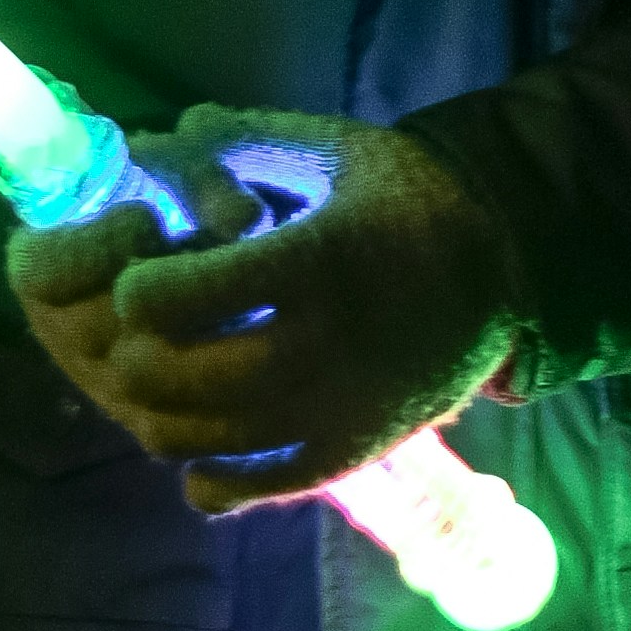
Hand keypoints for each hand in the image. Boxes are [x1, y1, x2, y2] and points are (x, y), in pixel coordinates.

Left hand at [6, 108, 517, 515]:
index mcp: (312, 261)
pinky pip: (238, 488)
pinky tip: (207, 425)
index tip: (146, 269)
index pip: (169, 299)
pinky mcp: (342, 457)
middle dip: (132, 346)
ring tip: (172, 366)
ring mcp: (331, 414)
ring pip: (186, 438)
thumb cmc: (400, 199)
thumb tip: (148, 143)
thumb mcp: (331, 150)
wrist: (499, 273)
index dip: (136, 285)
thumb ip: (238, 142)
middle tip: (146, 326)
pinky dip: (202, 466)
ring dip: (156, 403)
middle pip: (164, 376)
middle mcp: (320, 348)